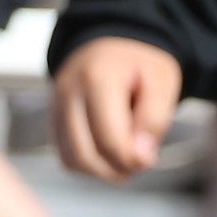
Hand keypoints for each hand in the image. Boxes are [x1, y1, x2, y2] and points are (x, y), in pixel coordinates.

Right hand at [54, 36, 181, 181]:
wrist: (113, 45)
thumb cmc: (139, 63)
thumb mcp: (162, 82)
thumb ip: (155, 118)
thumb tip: (141, 157)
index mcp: (98, 79)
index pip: (109, 139)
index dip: (132, 159)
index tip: (150, 158)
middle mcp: (70, 92)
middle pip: (86, 154)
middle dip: (117, 170)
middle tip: (138, 163)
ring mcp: (57, 106)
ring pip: (73, 160)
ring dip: (102, 171)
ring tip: (125, 160)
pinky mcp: (54, 119)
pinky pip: (66, 156)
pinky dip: (89, 165)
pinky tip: (108, 155)